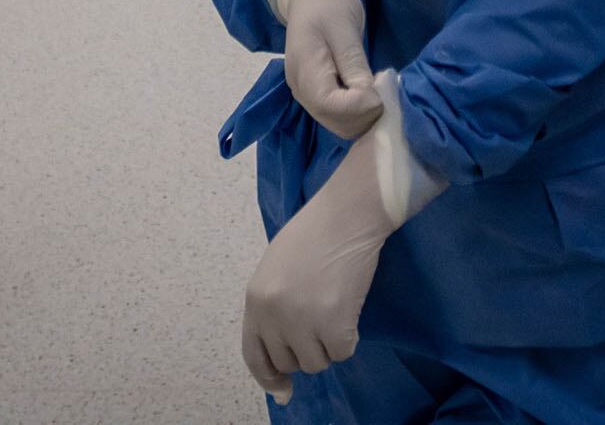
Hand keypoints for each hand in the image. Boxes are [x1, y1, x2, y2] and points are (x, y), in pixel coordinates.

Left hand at [241, 128, 394, 403]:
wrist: (346, 214)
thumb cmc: (314, 234)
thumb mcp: (276, 271)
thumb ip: (274, 309)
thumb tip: (282, 365)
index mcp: (255, 300)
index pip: (254, 356)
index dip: (269, 378)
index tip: (283, 390)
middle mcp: (274, 315)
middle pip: (289, 362)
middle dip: (305, 349)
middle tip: (320, 320)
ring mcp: (303, 321)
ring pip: (317, 362)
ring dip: (329, 343)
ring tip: (335, 307)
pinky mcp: (334, 324)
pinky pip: (343, 352)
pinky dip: (350, 337)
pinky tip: (349, 307)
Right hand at [281, 0, 381, 138]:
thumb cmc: (330, 6)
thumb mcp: (345, 29)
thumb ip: (354, 64)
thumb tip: (369, 98)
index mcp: (305, 68)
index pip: (329, 105)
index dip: (359, 105)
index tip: (380, 89)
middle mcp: (301, 89)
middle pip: (334, 121)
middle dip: (364, 113)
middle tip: (383, 89)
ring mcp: (307, 96)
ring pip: (338, 125)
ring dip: (364, 116)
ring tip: (377, 90)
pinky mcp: (317, 98)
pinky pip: (339, 118)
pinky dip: (358, 113)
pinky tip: (368, 93)